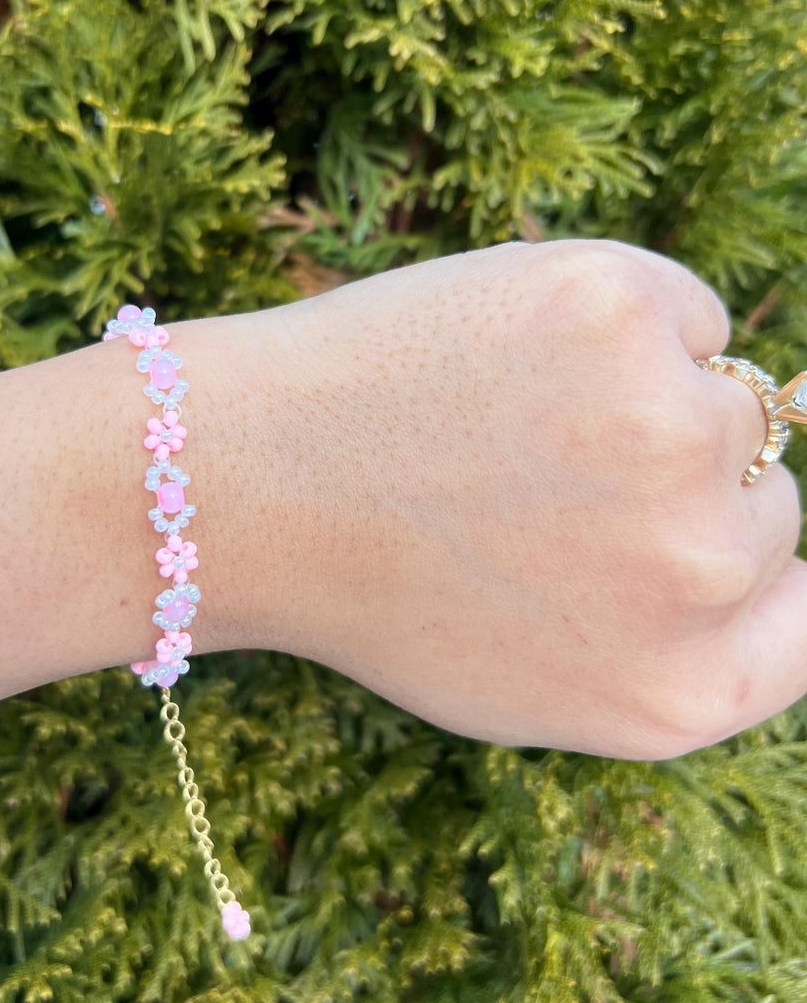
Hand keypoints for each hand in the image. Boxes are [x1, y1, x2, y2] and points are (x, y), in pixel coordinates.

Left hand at [245, 239, 804, 759]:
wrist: (249, 483)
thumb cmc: (382, 581)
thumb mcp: (540, 682)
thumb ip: (673, 646)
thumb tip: (768, 564)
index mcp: (684, 693)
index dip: (756, 568)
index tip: (690, 535)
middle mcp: (702, 573)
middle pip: (772, 499)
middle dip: (676, 485)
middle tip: (538, 484)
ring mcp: (671, 434)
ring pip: (733, 398)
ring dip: (647, 398)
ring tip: (512, 421)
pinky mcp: (620, 314)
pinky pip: (682, 309)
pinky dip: (618, 318)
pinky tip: (509, 356)